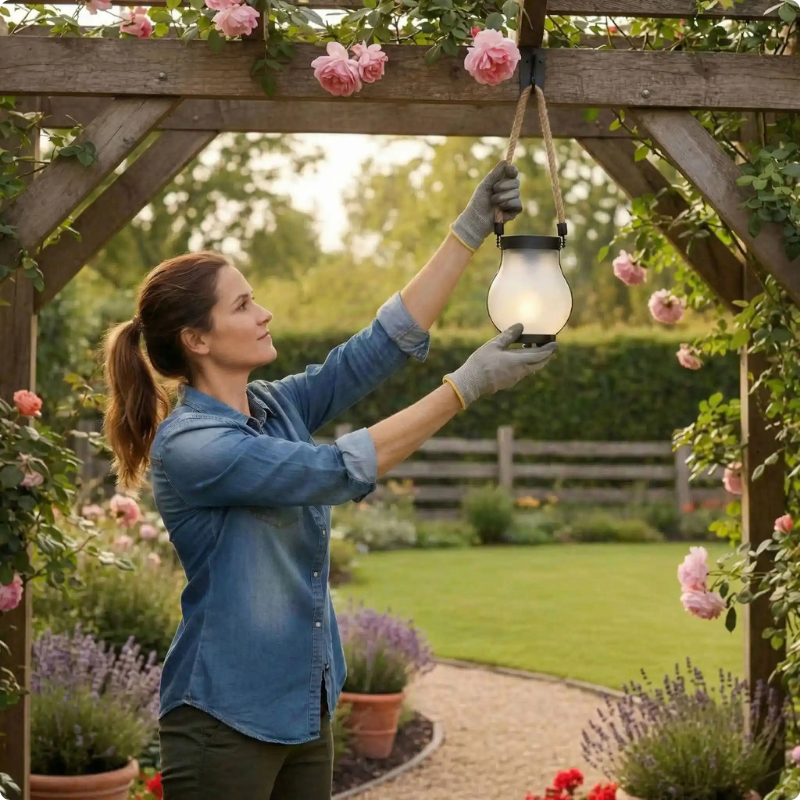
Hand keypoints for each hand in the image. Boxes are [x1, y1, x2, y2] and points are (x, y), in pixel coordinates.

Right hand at [442, 323, 556, 408]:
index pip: (540, 355)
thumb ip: (508, 336)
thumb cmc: (481, 362)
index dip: (549, 350)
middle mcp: (520, 371)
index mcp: (519, 361)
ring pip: (530, 368)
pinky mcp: (509, 382)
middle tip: (550, 348)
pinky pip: (522, 372)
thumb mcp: (494, 345)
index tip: (555, 344)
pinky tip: (517, 359)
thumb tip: (520, 326)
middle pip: (539, 363)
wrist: (472, 382)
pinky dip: (525, 364)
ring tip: (532, 349)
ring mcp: (515, 378)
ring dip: (535, 359)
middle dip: (546, 356)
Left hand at [450, 161, 522, 250]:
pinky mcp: (514, 211)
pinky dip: (508, 205)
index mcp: (502, 182)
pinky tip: (501, 209)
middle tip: (494, 190)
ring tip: (493, 203)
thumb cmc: (478, 202)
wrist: (477, 219)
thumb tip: (505, 161)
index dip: (512, 171)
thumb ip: (495, 173)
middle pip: (516, 182)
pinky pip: (518, 204)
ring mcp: (512, 201)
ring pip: (517, 193)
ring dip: (503, 197)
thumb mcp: (485, 185)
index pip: (513, 173)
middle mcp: (509, 190)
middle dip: (504, 185)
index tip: (509, 171)